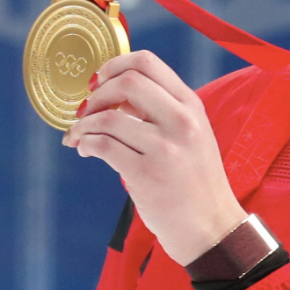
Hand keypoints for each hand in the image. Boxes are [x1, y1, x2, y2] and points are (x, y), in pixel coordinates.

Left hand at [62, 50, 247, 265]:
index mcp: (191, 105)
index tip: (100, 80)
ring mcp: (164, 148)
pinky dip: (85, 144)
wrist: (210, 226)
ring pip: (108, 118)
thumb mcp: (192, 134)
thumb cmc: (196, 180)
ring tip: (79, 135)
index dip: (115, 65)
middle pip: (126, 82)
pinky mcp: (145, 174)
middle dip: (97, 94)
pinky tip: (85, 150)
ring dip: (83, 124)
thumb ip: (162, 110)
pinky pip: (103, 146)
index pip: (148, 63)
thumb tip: (114, 96)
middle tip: (86, 109)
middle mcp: (181, 121)